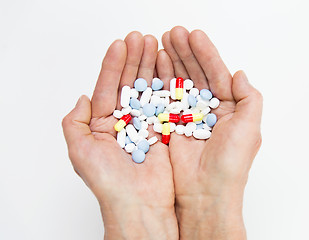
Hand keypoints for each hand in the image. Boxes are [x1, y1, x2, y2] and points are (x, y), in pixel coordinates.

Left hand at [62, 32, 177, 239]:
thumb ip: (74, 122)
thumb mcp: (79, 151)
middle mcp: (124, 121)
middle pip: (129, 83)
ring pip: (148, 89)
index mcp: (103, 124)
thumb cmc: (107, 182)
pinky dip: (166, 85)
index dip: (113, 65)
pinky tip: (167, 67)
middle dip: (134, 59)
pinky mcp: (164, 130)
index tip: (120, 45)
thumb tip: (83, 97)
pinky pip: (165, 103)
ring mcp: (145, 124)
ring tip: (155, 45)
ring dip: (151, 66)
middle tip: (141, 38)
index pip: (107, 87)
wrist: (138, 205)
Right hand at [159, 26, 262, 238]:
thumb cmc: (230, 164)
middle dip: (185, 51)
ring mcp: (188, 115)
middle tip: (173, 33)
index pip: (217, 73)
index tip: (194, 35)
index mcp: (229, 107)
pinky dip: (161, 81)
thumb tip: (239, 73)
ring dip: (172, 61)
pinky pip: (165, 98)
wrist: (205, 193)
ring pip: (179, 81)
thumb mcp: (249, 128)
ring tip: (162, 41)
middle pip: (196, 73)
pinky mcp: (171, 124)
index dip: (206, 53)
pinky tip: (156, 65)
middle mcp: (208, 108)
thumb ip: (249, 98)